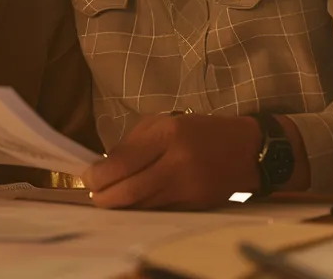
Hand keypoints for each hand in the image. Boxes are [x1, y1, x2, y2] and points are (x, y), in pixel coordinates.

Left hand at [82, 114, 261, 209]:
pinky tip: (134, 199)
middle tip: (94, 192)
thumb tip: (102, 167)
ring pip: (140, 205)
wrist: (244, 149)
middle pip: (127, 192)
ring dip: (119, 203)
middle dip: (103, 196)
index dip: (97, 176)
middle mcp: (178, 162)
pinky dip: (140, 206)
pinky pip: (157, 210)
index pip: (121, 163)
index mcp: (168, 134)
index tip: (87, 176)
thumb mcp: (163, 122)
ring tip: (111, 194)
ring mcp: (188, 187)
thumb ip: (132, 144)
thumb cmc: (199, 131)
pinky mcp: (195, 205)